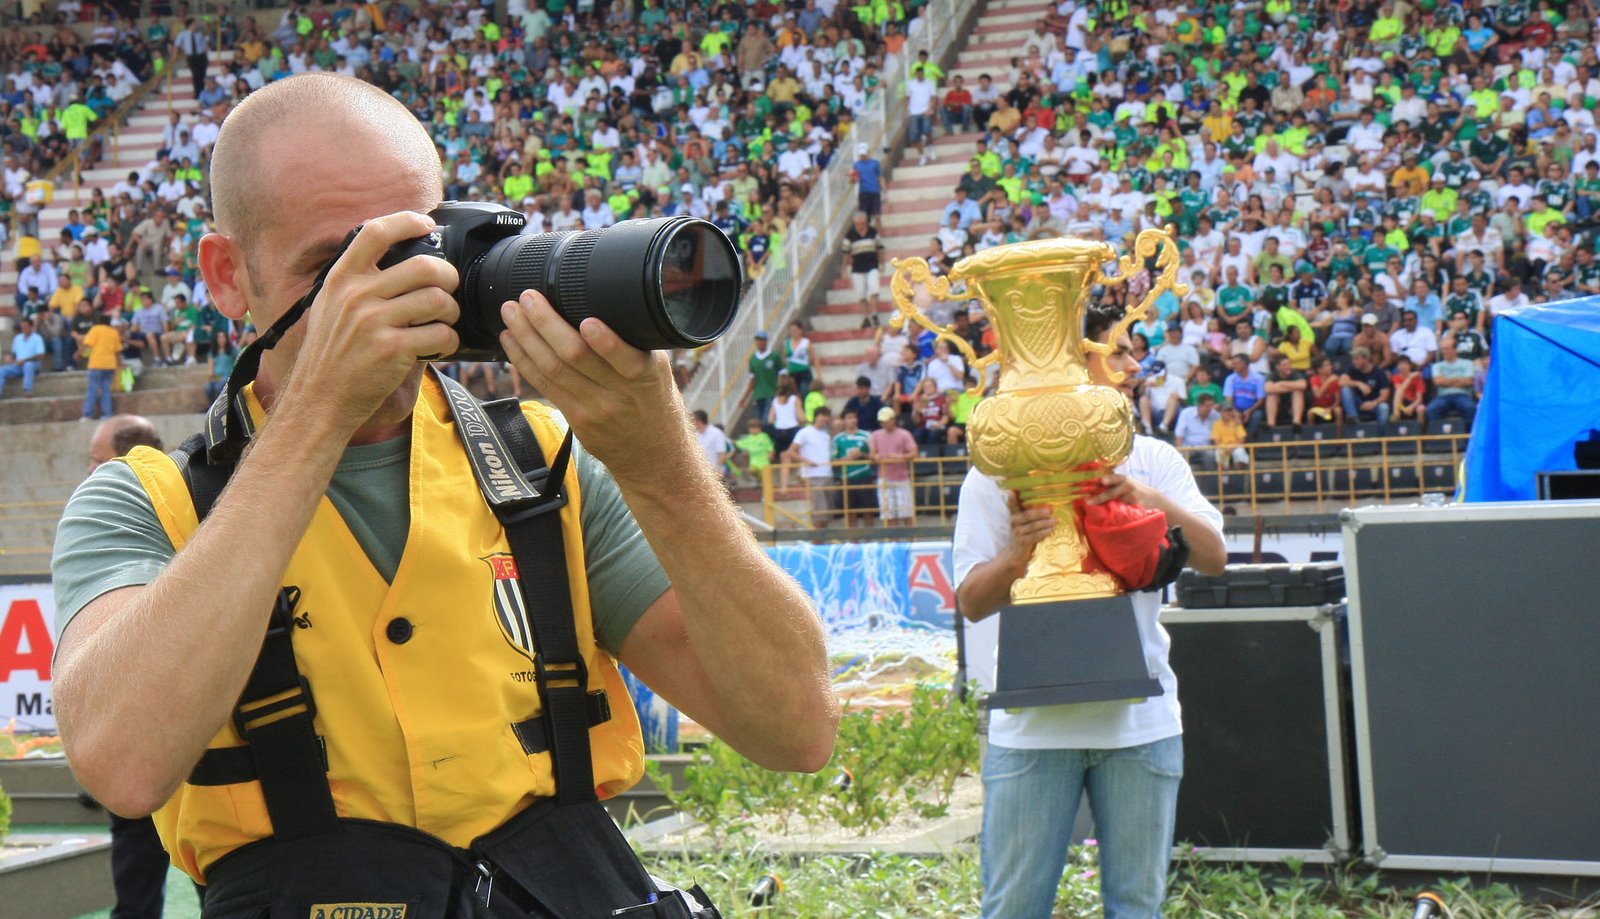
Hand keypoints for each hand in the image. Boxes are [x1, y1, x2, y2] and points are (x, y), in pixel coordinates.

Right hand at [279, 211, 459, 432]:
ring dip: (452, 311)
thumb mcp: (330, 307)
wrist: (319, 399)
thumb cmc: (331, 355)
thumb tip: (405, 261)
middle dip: (447, 276)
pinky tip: (440, 347)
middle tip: (448, 288)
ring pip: (438, 299)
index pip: (376, 232)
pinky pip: (441, 334)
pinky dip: (450, 341)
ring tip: (444, 322)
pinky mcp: (392, 350)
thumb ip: (359, 283)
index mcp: (341, 279)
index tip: (426, 224)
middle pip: (423, 265)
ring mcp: (374, 322)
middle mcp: (356, 295)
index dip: (407, 221)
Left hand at [498, 288, 681, 483]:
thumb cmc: (655, 403)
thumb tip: (601, 306)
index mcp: (646, 377)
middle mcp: (618, 394)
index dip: (604, 342)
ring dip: (526, 338)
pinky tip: (510, 341)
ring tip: (510, 312)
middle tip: (528, 298)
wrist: (654, 456)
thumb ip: (635, 346)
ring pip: (552, 370)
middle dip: (547, 324)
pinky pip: (545, 386)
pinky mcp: (575, 420)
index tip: (587, 320)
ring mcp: (593, 410)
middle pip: (575, 358)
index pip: (625, 359)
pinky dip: (524, 361)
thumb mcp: (660, 372)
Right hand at [1001, 491, 1055, 570]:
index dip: (1012, 499)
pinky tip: (1050, 530)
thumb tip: (1050, 504)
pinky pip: (1034, 536)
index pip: (1013, 505)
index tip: (1011, 491)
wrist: (1016, 553)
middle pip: (1027, 516)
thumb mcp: (1025, 522)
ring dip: (1044, 523)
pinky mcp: (1022, 542)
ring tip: (1054, 521)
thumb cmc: (1025, 534)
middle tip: (1050, 510)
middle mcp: (1014, 522)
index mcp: (1015, 515)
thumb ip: (1032, 513)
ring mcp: (1018, 533)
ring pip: (1032, 526)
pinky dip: (1043, 533)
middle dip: (1039, 513)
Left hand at [1085, 473, 1166, 510]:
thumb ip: (1112, 484)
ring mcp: (1133, 500)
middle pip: (1112, 493)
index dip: (1109, 479)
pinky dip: (1118, 517)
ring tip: (1096, 513)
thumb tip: (1091, 486)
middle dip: (1099, 498)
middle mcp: (1129, 488)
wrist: (1155, 499)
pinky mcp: (1137, 510)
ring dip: (1106, 509)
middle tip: (1088, 502)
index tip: (1102, 481)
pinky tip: (1112, 520)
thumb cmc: (1134, 490)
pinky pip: (1125, 514)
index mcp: (1124, 480)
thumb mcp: (1126, 483)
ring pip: (1117, 505)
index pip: (1115, 478)